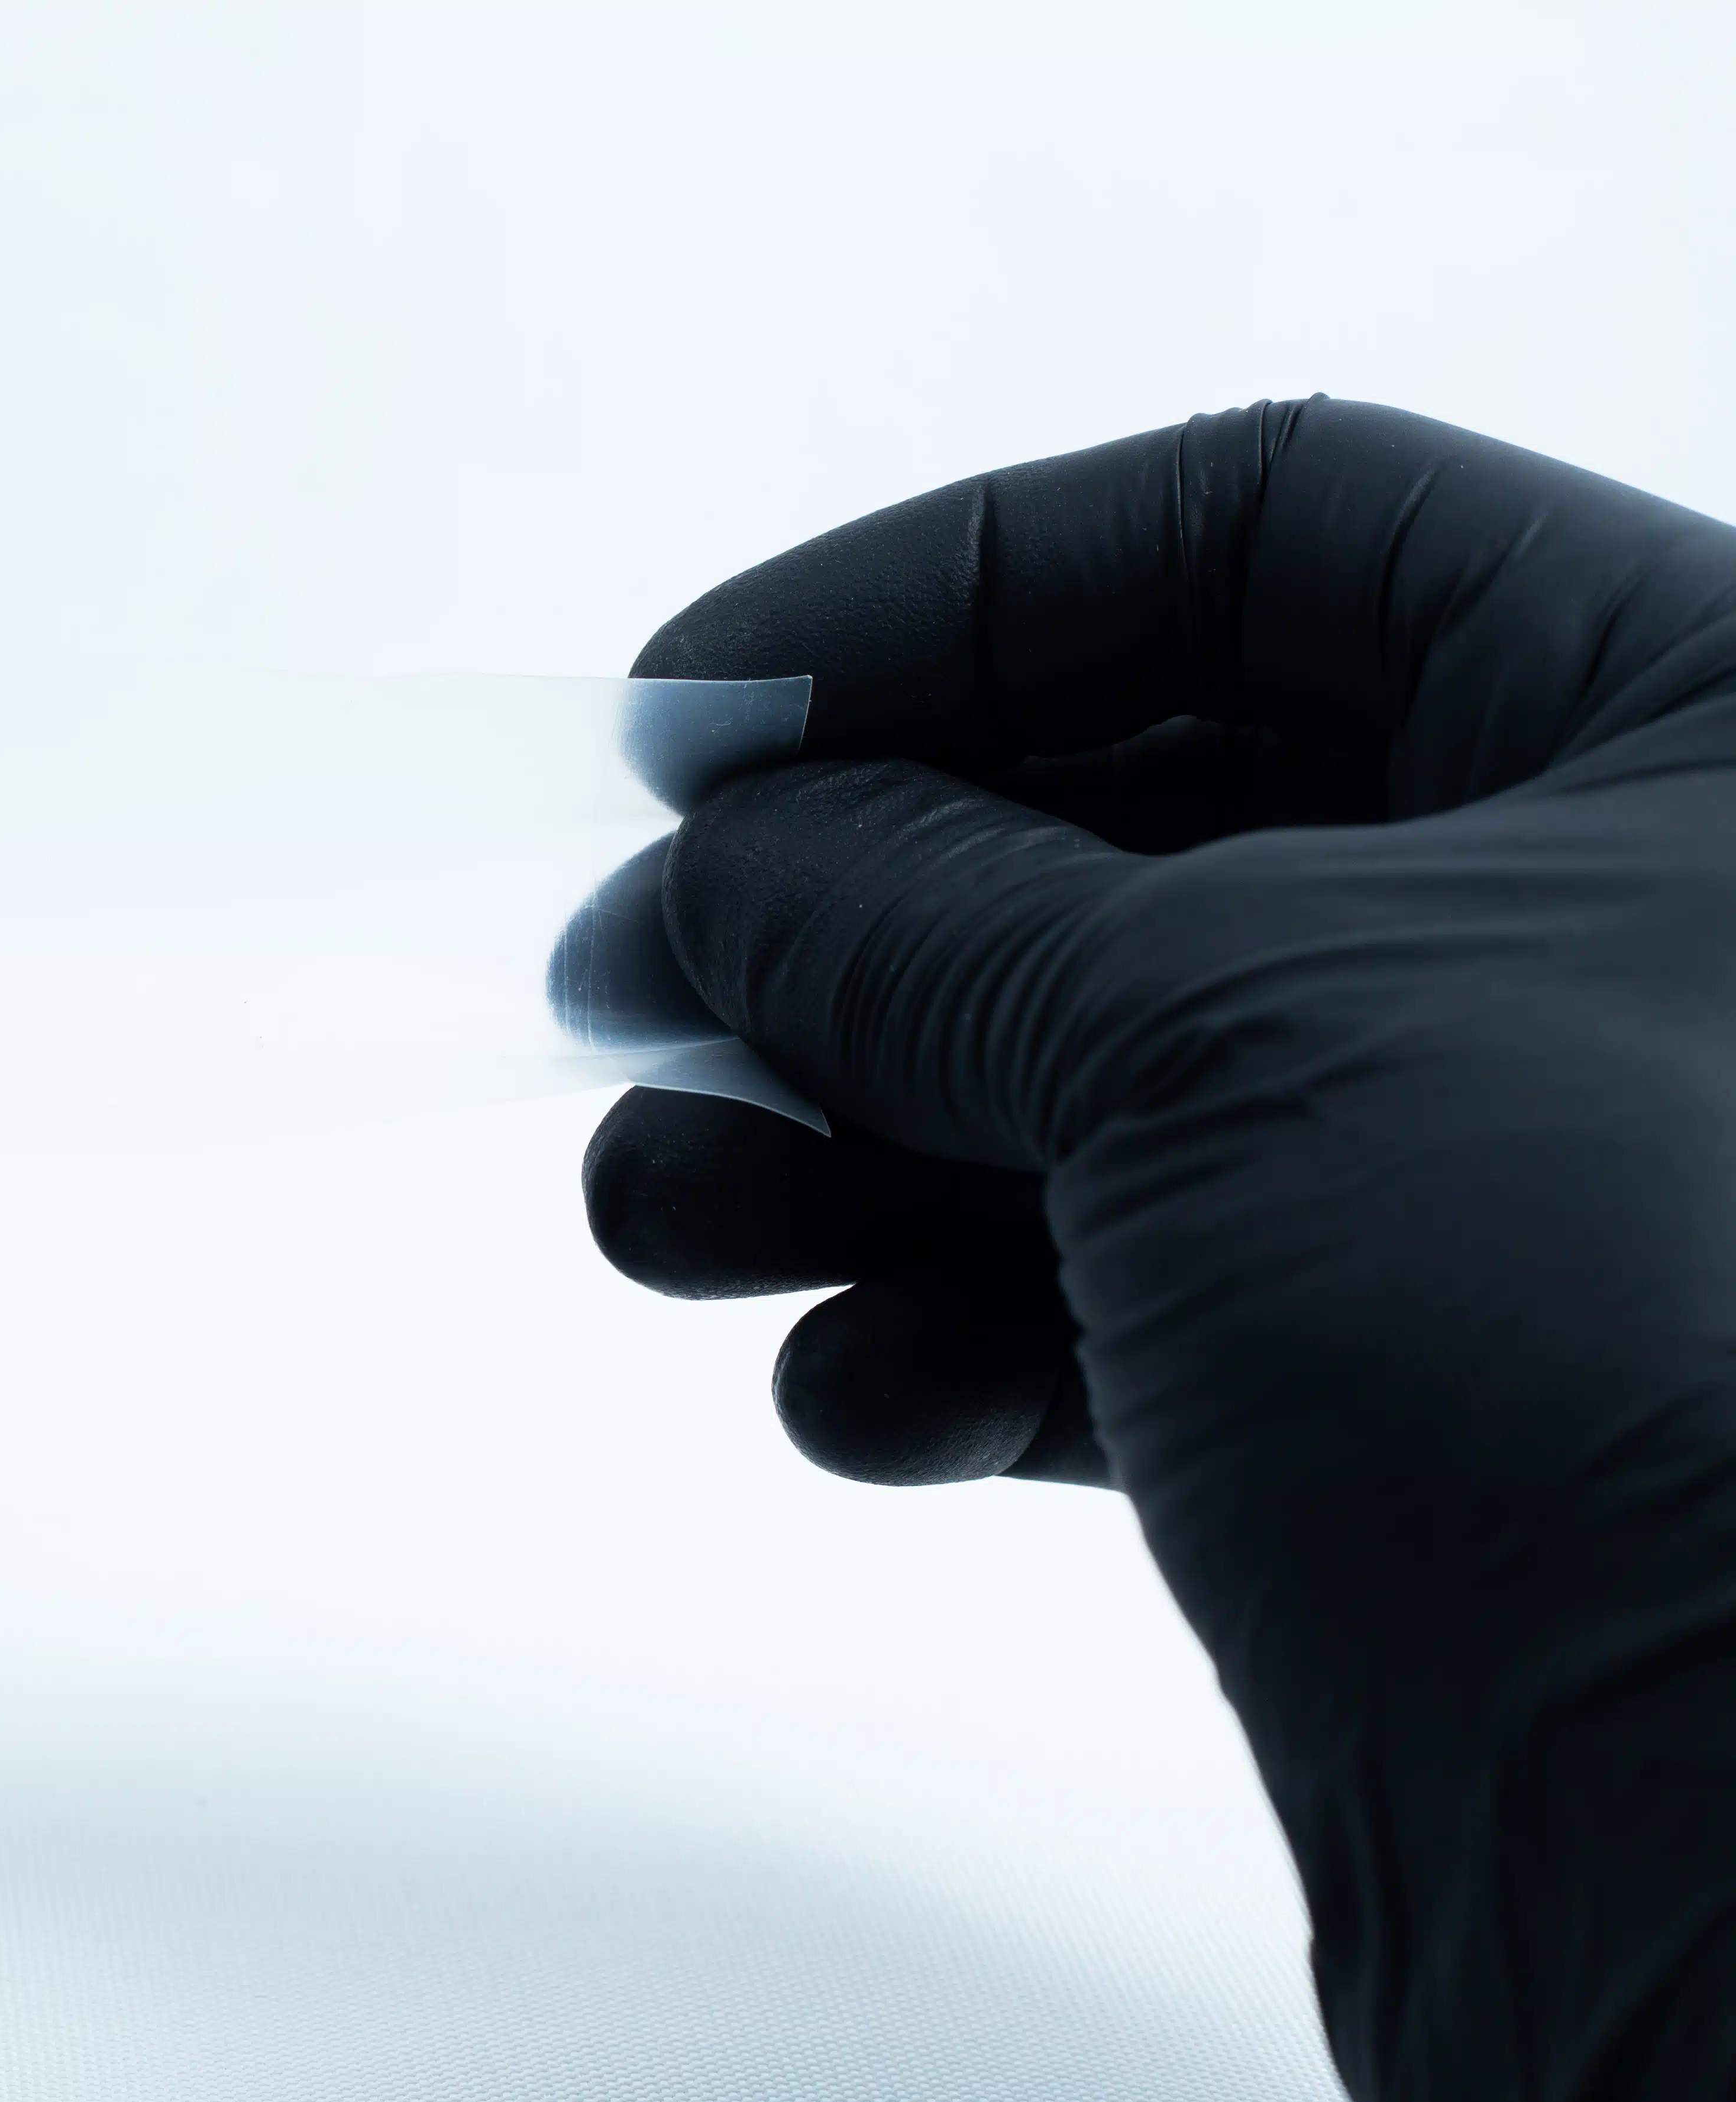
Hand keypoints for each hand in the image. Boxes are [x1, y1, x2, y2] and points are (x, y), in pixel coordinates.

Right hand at [584, 400, 1735, 2101]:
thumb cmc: (1624, 1375)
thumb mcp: (1217, 1025)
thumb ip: (921, 904)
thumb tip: (726, 857)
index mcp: (1690, 728)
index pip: (1264, 526)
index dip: (948, 593)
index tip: (696, 722)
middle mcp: (1603, 938)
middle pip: (1131, 825)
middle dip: (848, 918)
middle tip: (635, 993)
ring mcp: (1489, 1185)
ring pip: (1082, 1086)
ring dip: (835, 1143)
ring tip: (677, 1218)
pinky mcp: (1387, 1412)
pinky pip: (1108, 1303)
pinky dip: (944, 1336)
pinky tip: (866, 1400)